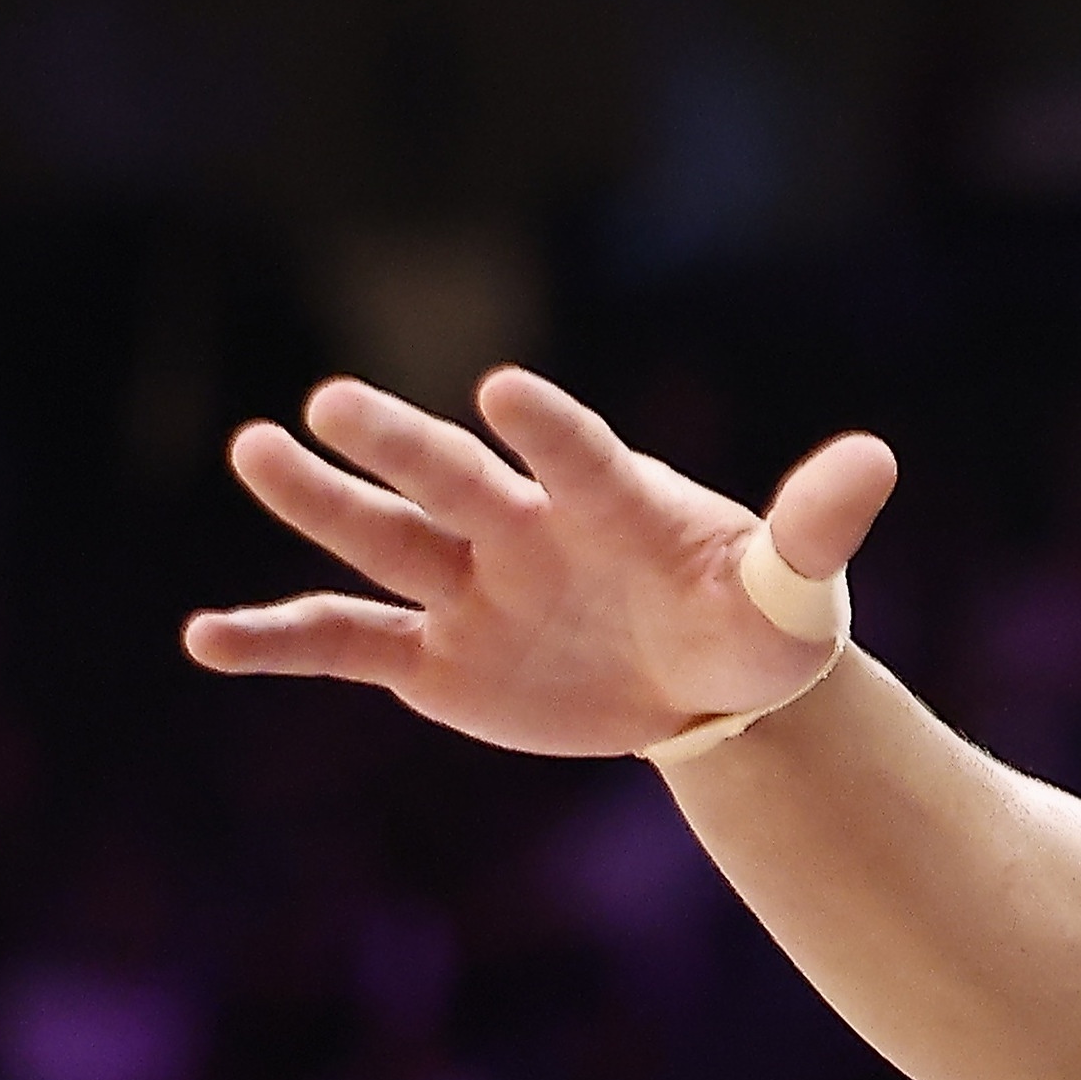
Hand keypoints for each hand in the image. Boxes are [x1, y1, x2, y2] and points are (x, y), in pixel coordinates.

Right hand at [186, 367, 894, 761]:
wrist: (709, 689)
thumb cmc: (754, 619)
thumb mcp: (794, 589)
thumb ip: (814, 526)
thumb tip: (876, 459)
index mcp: (612, 502)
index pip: (578, 456)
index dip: (549, 431)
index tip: (505, 391)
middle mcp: (525, 529)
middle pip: (454, 480)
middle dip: (402, 447)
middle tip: (333, 403)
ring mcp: (472, 588)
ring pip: (382, 539)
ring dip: (318, 501)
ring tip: (253, 449)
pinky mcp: (435, 657)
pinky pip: (345, 643)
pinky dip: (276, 642)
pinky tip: (204, 637)